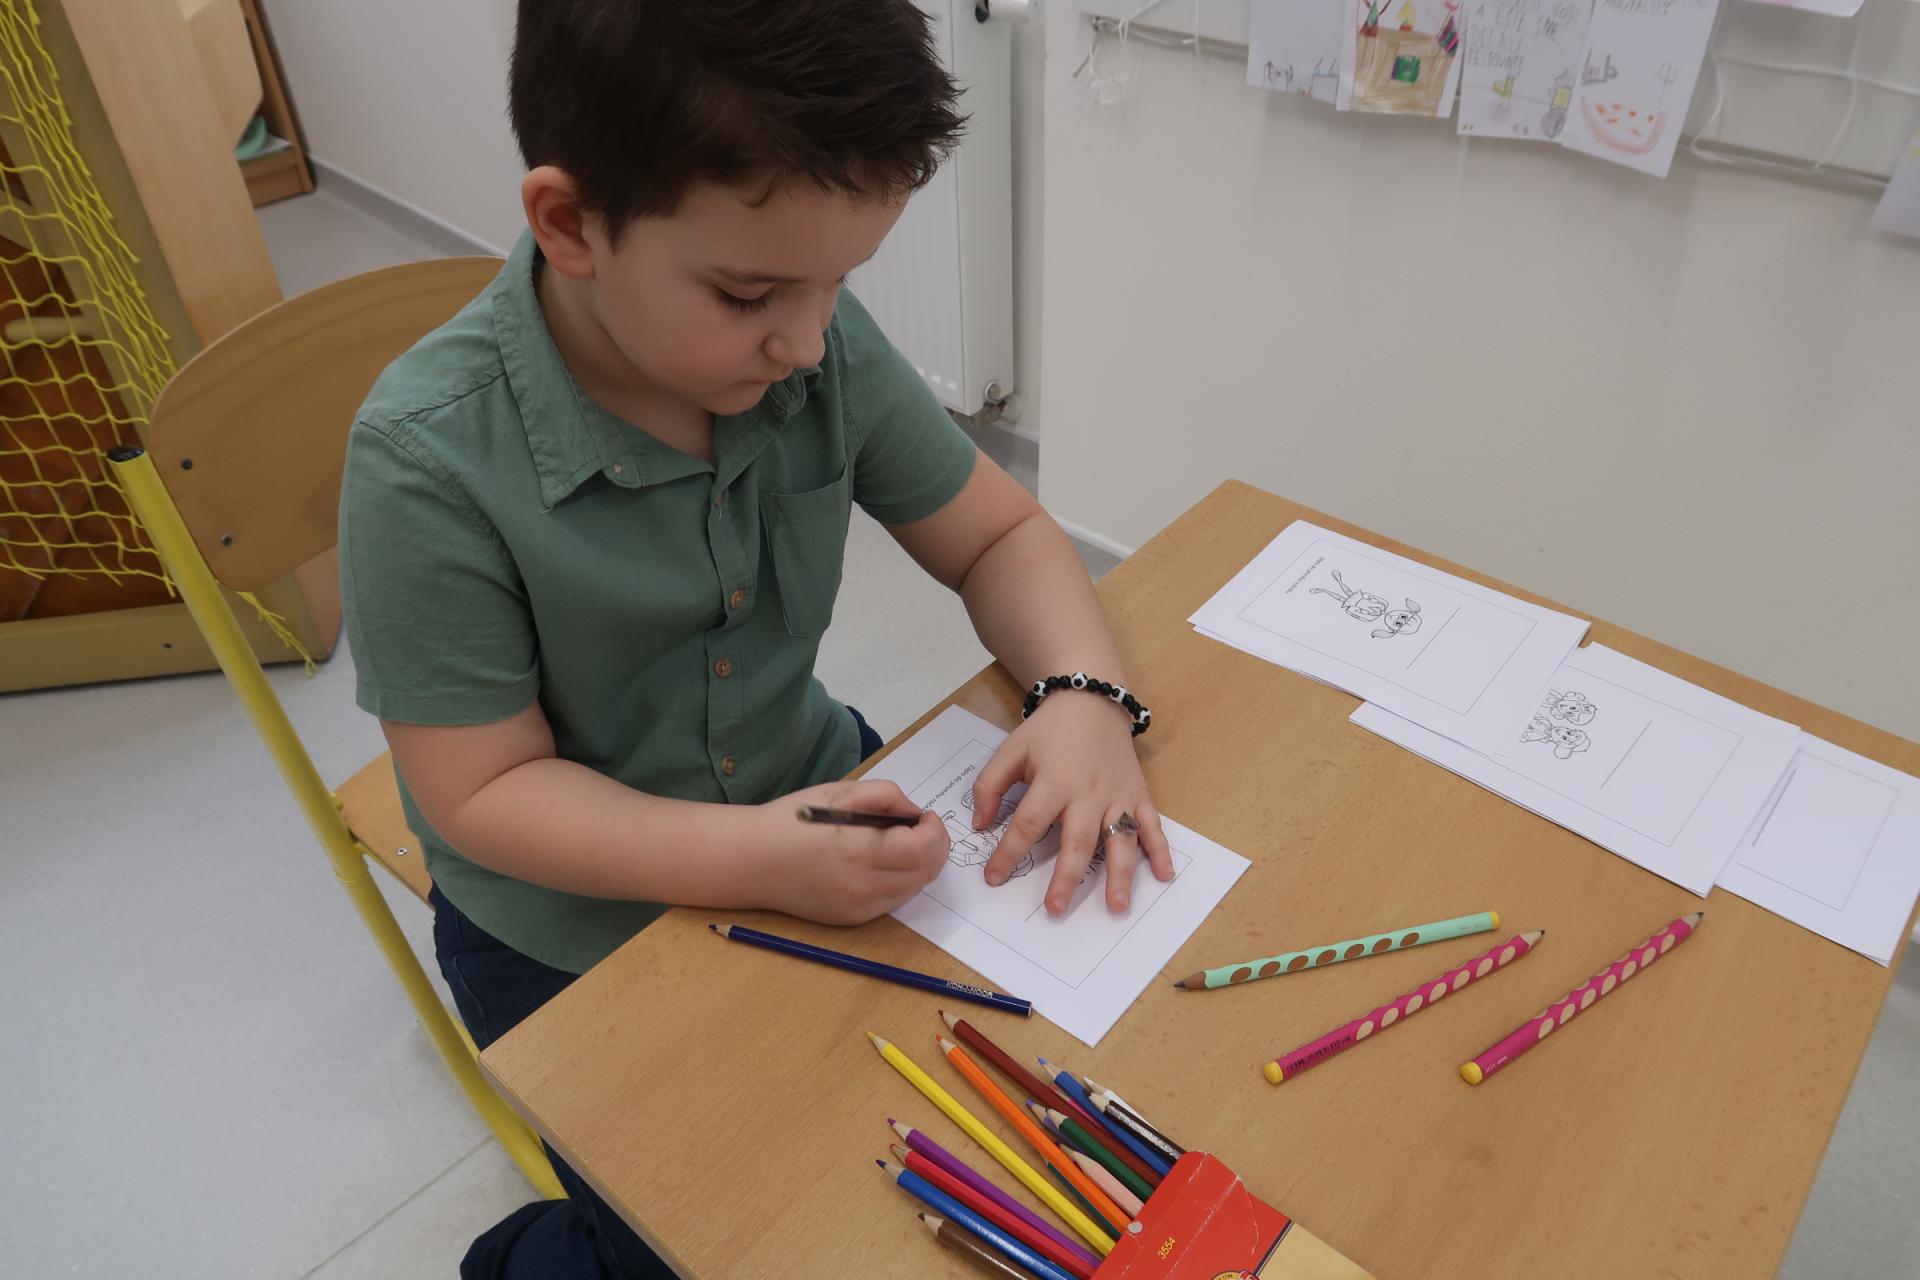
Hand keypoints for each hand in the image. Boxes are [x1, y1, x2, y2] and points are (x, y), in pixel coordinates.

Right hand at [748, 779, 948, 925]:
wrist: (751, 861)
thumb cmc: (792, 820)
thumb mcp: (839, 793)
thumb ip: (884, 795)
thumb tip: (914, 812)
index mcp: (859, 849)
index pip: (922, 849)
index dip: (935, 831)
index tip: (926, 816)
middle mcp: (863, 885)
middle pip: (925, 873)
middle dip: (935, 848)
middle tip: (923, 829)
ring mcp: (858, 907)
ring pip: (913, 889)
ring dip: (919, 866)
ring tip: (903, 844)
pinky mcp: (852, 919)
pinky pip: (892, 901)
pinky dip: (900, 882)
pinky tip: (883, 864)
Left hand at [970, 693, 1173, 915]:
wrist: (1091, 701)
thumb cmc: (1049, 731)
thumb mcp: (1011, 750)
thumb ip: (990, 786)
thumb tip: (980, 825)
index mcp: (1054, 780)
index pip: (1028, 824)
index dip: (1008, 853)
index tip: (993, 878)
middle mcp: (1089, 792)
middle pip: (1077, 841)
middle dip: (1066, 877)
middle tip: (1055, 909)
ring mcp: (1118, 795)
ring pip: (1120, 839)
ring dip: (1121, 875)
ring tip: (1117, 906)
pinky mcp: (1139, 794)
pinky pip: (1152, 825)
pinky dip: (1161, 850)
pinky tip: (1165, 875)